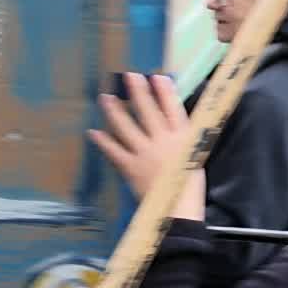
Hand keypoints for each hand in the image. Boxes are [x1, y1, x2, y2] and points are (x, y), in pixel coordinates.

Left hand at [89, 73, 191, 198]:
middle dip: (137, 91)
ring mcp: (144, 153)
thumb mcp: (195, 155)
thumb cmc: (189, 185)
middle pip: (147, 111)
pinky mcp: (130, 167)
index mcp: (183, 138)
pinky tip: (93, 132)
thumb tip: (171, 120)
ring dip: (114, 110)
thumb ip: (183, 137)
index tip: (156, 76)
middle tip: (128, 75)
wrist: (178, 211)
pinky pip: (113, 151)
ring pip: (126, 126)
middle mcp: (162, 141)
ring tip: (106, 97)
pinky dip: (102, 141)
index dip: (164, 91)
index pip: (173, 108)